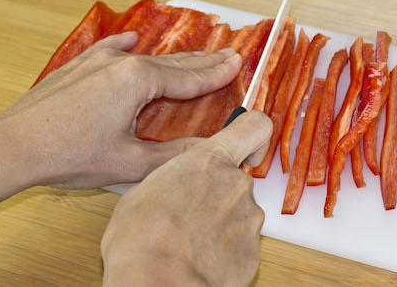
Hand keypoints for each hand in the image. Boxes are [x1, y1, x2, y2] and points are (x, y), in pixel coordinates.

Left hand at [0, 31, 241, 190]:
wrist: (16, 146)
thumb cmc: (70, 155)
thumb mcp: (129, 162)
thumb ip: (173, 154)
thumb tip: (206, 149)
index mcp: (139, 82)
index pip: (189, 79)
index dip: (216, 74)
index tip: (238, 64)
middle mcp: (121, 64)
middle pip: (173, 64)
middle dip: (203, 62)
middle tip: (228, 54)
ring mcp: (97, 62)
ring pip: (145, 57)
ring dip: (172, 59)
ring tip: (193, 54)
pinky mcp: (77, 67)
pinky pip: (108, 50)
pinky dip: (123, 46)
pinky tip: (131, 39)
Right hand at [101, 111, 271, 286]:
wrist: (157, 283)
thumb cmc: (141, 237)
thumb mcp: (143, 190)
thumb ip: (173, 177)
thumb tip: (174, 187)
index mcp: (210, 161)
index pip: (254, 126)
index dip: (253, 133)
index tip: (247, 144)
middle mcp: (237, 184)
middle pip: (236, 179)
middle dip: (217, 194)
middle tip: (187, 213)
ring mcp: (249, 219)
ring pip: (238, 213)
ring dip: (220, 223)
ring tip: (188, 241)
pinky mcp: (253, 251)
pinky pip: (240, 243)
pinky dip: (225, 250)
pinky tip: (198, 259)